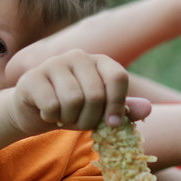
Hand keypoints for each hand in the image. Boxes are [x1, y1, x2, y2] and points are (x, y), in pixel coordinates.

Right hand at [8, 50, 147, 133]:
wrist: (36, 111)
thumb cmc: (74, 110)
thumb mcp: (102, 112)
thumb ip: (124, 109)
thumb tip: (147, 108)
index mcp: (100, 62)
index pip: (118, 77)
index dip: (117, 104)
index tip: (112, 123)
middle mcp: (78, 56)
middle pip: (96, 94)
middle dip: (90, 118)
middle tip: (81, 122)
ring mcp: (54, 63)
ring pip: (73, 100)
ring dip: (70, 119)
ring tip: (65, 117)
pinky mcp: (33, 77)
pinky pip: (52, 105)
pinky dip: (52, 117)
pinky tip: (48, 113)